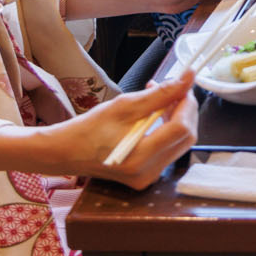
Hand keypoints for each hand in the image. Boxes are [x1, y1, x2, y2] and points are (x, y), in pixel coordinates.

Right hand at [38, 76, 198, 190]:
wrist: (67, 152)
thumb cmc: (90, 128)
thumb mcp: (124, 106)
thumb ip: (159, 94)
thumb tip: (188, 78)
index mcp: (139, 157)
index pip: (181, 128)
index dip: (187, 103)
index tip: (184, 84)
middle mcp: (148, 173)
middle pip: (186, 138)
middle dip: (186, 110)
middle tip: (173, 89)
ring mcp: (149, 177)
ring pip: (180, 143)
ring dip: (178, 117)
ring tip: (160, 98)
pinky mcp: (147, 176)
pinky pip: (169, 150)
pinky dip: (168, 130)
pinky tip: (156, 115)